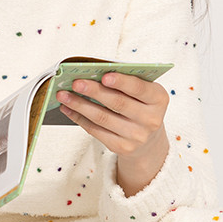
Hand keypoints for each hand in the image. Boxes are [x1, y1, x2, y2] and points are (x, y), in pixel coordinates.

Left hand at [56, 72, 169, 195]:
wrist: (148, 139)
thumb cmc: (140, 106)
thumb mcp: (143, 93)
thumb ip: (126, 82)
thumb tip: (92, 74)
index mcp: (159, 99)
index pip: (139, 89)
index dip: (122, 82)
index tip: (104, 75)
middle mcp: (151, 119)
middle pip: (117, 103)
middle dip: (94, 91)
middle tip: (75, 82)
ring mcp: (136, 136)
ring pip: (102, 118)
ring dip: (80, 105)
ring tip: (63, 95)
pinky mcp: (122, 147)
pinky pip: (96, 131)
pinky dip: (79, 118)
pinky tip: (68, 109)